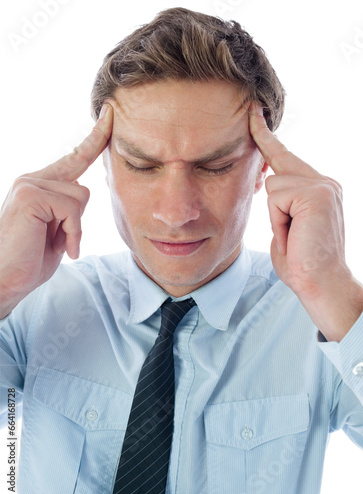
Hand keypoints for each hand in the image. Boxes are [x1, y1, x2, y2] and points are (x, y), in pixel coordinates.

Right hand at [0, 104, 112, 317]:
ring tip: (55, 244)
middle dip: (78, 220)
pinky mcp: (31, 194)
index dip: (94, 139)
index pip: (74, 158)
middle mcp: (33, 179)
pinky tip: (62, 247)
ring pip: (81, 197)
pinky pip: (73, 208)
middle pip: (83, 187)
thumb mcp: (59, 231)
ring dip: (75, 228)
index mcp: (39, 185)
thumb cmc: (31, 260)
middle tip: (60, 241)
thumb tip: (83, 188)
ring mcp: (29, 184)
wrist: (6, 281)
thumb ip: (70, 208)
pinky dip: (73, 232)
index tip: (109, 115)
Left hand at [249, 103, 362, 339]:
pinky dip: (278, 220)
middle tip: (280, 198)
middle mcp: (324, 182)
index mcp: (317, 189)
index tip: (253, 114)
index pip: (286, 158)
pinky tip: (295, 233)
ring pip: (273, 185)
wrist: (320, 285)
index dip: (266, 138)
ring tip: (293, 236)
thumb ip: (279, 204)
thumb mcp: (284, 227)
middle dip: (271, 190)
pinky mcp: (316, 192)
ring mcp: (322, 185)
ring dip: (275, 217)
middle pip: (277, 167)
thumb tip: (267, 183)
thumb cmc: (300, 264)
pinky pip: (276, 196)